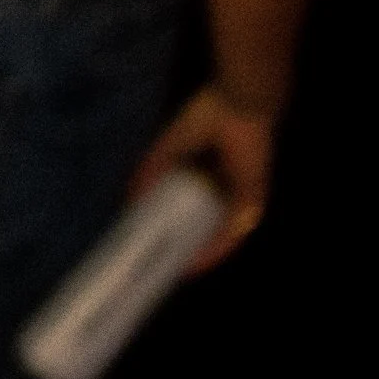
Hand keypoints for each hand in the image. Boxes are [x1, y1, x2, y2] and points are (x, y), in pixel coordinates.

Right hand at [127, 84, 274, 273]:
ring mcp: (239, 200)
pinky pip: (230, 235)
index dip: (171, 228)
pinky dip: (212, 252)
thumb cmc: (207, 118)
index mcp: (210, 176)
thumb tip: (128, 199)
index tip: (149, 246)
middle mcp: (226, 192)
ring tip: (169, 273)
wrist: (237, 105)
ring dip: (196, 255)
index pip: (191, 210)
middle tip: (156, 266)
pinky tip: (191, 265)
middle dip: (182, 247)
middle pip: (203, 227)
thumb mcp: (168, 150)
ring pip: (216, 236)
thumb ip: (149, 173)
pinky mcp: (250, 204)